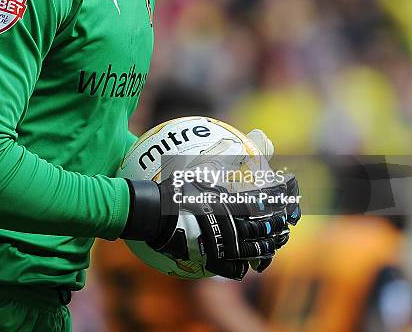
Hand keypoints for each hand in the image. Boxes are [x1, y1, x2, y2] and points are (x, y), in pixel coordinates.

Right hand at [120, 129, 300, 279]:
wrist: (153, 213)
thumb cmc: (172, 192)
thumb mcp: (194, 177)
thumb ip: (214, 177)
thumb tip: (225, 170)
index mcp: (226, 203)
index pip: (259, 203)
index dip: (276, 202)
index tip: (286, 200)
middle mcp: (227, 223)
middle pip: (262, 228)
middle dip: (278, 227)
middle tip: (285, 226)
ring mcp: (220, 243)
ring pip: (253, 250)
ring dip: (267, 248)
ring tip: (274, 245)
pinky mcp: (210, 259)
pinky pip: (234, 268)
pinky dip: (243, 266)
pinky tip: (247, 265)